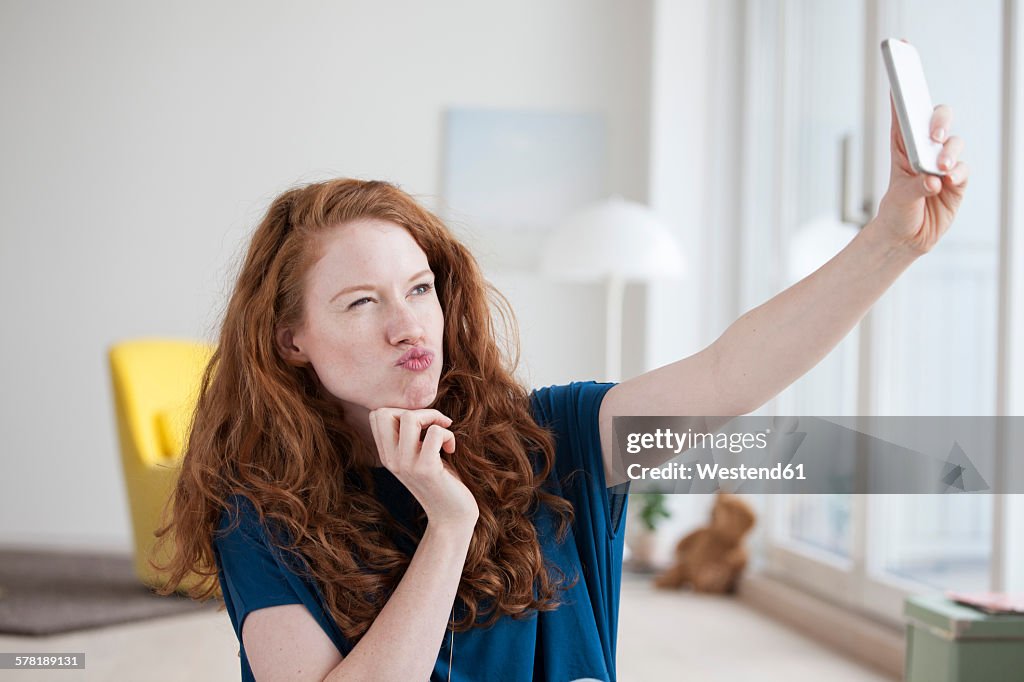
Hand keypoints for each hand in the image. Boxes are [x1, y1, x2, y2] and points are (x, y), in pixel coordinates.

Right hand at [368, 408, 478, 528]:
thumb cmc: (442, 482)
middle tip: (435, 426)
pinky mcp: (427, 469)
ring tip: (443, 436)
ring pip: (410, 418)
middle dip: (416, 411)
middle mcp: (392, 460)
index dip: (402, 411)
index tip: (423, 425)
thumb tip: (419, 408)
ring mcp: (407, 465)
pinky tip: (451, 449)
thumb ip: (411, 437)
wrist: (452, 517)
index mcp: (387, 456)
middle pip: (386, 412)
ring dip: (434, 419)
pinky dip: (447, 434)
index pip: (377, 415)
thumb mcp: (419, 457)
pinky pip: (435, 432)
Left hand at [874, 95, 969, 254]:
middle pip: (936, 121)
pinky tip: (949, 180)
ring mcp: (942, 164)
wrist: (907, 238)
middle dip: (938, 120)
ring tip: (940, 168)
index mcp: (902, 149)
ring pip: (953, 143)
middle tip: (934, 134)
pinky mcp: (957, 180)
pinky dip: (958, 172)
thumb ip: (914, 187)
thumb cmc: (897, 213)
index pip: (903, 117)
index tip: (901, 72)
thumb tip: (933, 180)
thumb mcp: (898, 200)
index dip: (903, 94)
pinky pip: (963, 168)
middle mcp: (924, 152)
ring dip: (949, 152)